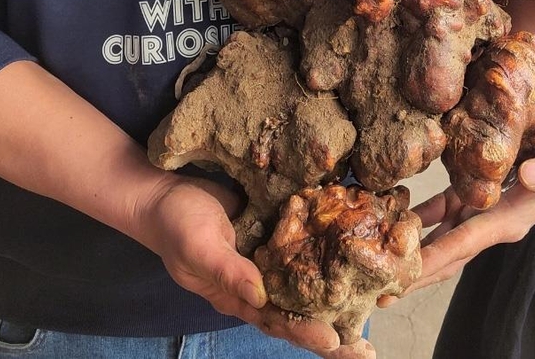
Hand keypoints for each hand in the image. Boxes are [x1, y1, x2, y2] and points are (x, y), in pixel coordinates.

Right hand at [137, 175, 375, 357]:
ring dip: (332, 297)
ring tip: (369, 308)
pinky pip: (300, 246)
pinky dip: (322, 253)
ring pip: (303, 282)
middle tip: (366, 348)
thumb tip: (261, 297)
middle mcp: (256, 283)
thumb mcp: (199, 248)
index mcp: (237, 296)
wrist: (164, 191)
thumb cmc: (176, 224)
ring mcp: (265, 256)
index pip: (276, 321)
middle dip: (329, 329)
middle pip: (297, 310)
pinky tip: (348, 254)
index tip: (335, 343)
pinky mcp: (273, 229)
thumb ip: (228, 272)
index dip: (304, 332)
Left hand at [396, 119, 534, 293]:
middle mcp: (493, 222)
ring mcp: (479, 209)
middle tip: (379, 292)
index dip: (436, 258)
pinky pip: (440, 210)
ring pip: (441, 236)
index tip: (407, 275)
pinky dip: (417, 217)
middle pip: (449, 252)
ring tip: (377, 265)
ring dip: (411, 251)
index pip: (467, 241)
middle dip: (417, 272)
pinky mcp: (469, 192)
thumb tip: (528, 176)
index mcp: (512, 218)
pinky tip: (391, 217)